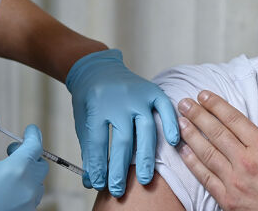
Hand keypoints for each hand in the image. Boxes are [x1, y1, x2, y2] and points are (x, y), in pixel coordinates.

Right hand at [0, 114, 48, 210]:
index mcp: (17, 171)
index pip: (35, 145)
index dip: (33, 134)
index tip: (29, 129)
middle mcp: (27, 189)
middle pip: (40, 163)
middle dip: (29, 153)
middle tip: (10, 151)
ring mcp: (27, 206)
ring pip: (38, 182)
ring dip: (28, 171)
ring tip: (7, 170)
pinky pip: (32, 198)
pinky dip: (25, 187)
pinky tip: (7, 187)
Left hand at [66, 49, 179, 196]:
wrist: (98, 68)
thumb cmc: (90, 98)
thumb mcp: (83, 121)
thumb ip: (89, 149)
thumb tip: (92, 180)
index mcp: (97, 105)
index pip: (98, 142)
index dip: (98, 166)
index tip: (99, 184)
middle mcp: (119, 100)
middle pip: (123, 139)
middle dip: (120, 168)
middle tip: (118, 189)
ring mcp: (138, 95)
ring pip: (146, 128)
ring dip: (146, 156)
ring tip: (145, 179)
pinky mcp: (152, 90)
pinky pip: (165, 107)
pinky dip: (170, 124)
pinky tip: (173, 141)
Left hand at [176, 91, 257, 210]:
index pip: (233, 119)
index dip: (216, 105)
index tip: (204, 95)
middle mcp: (246, 162)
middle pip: (216, 132)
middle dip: (197, 114)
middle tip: (184, 103)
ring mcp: (235, 182)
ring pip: (207, 152)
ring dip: (191, 135)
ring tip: (180, 122)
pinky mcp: (228, 200)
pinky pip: (206, 178)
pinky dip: (193, 163)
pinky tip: (185, 151)